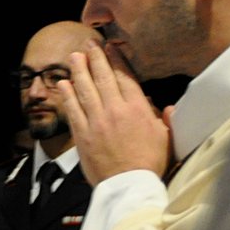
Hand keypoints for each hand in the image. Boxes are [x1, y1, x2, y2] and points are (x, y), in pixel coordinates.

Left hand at [58, 43, 172, 182]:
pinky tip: (63, 84)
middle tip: (89, 44)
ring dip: (78, 71)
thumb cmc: (150, 163)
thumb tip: (166, 107)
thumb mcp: (166, 138)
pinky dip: (67, 95)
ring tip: (74, 56)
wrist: (128, 185)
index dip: (117, 60)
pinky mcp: (82, 135)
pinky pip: (73, 110)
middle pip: (103, 78)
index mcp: (138, 109)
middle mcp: (115, 111)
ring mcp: (96, 122)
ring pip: (85, 90)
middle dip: (95, 58)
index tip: (111, 47)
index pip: (125, 77)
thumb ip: (165, 119)